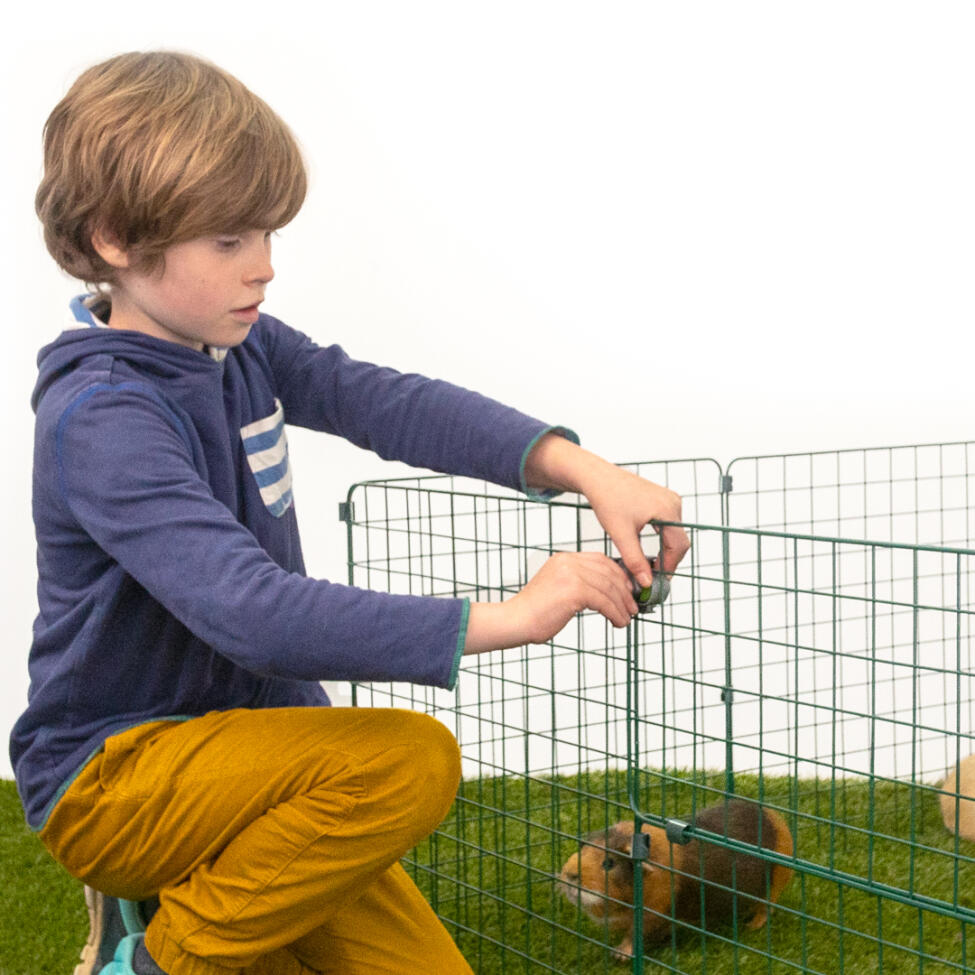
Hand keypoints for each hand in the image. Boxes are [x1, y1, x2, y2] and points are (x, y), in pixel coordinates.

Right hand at [463, 551, 636, 652]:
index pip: (601, 560)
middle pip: (608, 573)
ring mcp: (571, 574)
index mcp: (564, 559)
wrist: (516, 621)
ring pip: (610, 588)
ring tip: (627, 618)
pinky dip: (616, 613)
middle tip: (633, 607)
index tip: (629, 590)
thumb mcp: (559, 589)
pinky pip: (605, 601)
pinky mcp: (574, 590)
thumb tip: (608, 592)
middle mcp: (568, 562)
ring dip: (622, 605)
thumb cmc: (536, 611)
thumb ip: (580, 584)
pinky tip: (618, 622)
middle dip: (625, 591)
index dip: (619, 575)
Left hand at [523, 434, 689, 585]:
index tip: (657, 581)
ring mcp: (670, 498)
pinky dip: (662, 538)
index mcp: (667, 510)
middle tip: (653, 576)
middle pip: (679, 541)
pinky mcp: (663, 498)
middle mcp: (673, 502)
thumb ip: (635, 560)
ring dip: (665, 550)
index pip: (678, 547)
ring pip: (674, 533)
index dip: (670, 567)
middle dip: (668, 560)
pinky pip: (669, 524)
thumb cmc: (607, 499)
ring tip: (649, 565)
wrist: (597, 477)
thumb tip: (646, 582)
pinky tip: (649, 548)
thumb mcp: (621, 534)